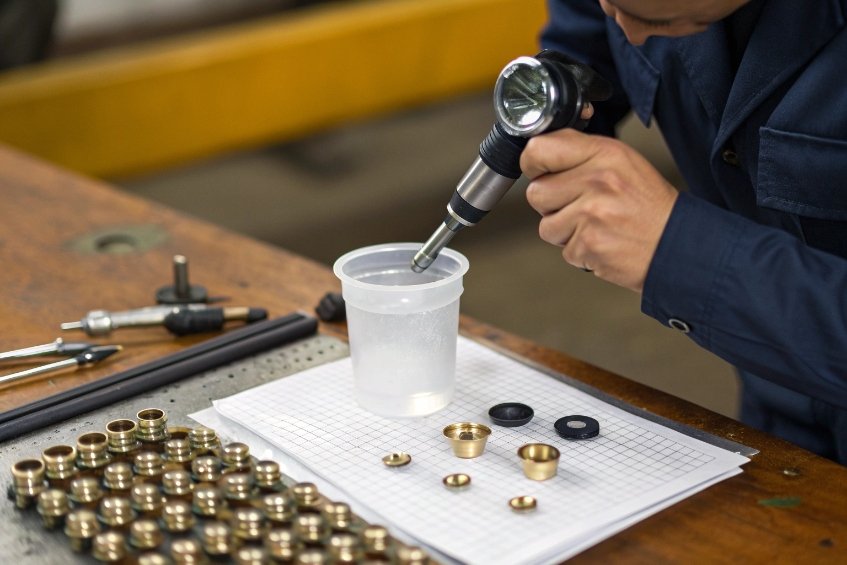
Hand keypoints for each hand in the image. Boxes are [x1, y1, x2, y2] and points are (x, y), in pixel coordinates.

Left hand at [521, 128, 677, 292]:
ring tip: (595, 226)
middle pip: (536, 193)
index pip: (540, 149)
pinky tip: (603, 241)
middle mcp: (597, 180)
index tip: (539, 171)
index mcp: (604, 153)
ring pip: (546, 226)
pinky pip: (564, 250)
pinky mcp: (589, 245)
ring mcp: (592, 214)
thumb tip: (539, 153)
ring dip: (565, 231)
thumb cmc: (649, 205)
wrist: (678, 245)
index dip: (532, 163)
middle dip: (551, 205)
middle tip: (580, 206)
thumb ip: (582, 154)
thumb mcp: (623, 162)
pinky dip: (580, 251)